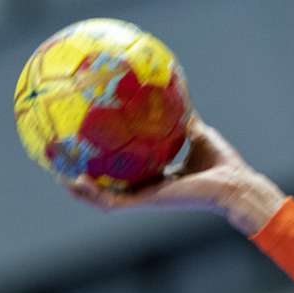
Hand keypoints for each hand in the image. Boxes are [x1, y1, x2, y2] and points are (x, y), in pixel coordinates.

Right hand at [66, 116, 286, 235]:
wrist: (233, 185)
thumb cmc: (223, 164)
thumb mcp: (198, 133)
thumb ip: (183, 117)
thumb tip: (176, 90)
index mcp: (161, 176)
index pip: (129, 171)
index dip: (110, 162)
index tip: (93, 148)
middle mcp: (151, 188)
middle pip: (112, 186)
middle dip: (88, 176)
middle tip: (68, 161)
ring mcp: (147, 197)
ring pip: (105, 198)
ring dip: (82, 190)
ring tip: (60, 175)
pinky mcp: (147, 201)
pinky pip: (112, 201)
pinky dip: (92, 195)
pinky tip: (74, 182)